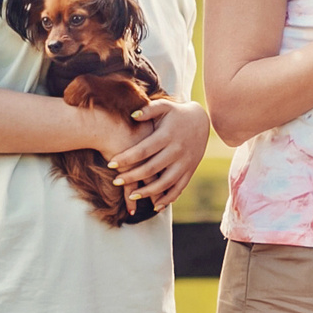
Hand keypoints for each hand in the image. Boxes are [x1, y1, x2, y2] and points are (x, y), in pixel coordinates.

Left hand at [102, 97, 206, 211]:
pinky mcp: (190, 170)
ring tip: (132, 196)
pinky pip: (179, 188)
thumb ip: (148, 110)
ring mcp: (185, 163)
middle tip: (115, 181)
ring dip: (148, 192)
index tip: (111, 164)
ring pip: (165, 182)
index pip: (143, 150)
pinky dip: (167, 199)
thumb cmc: (176, 113)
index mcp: (167, 136)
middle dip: (132, 176)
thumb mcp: (164, 106)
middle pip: (152, 168)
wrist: (201, 121)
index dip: (127, 158)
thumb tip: (132, 115)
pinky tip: (154, 205)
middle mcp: (177, 151)